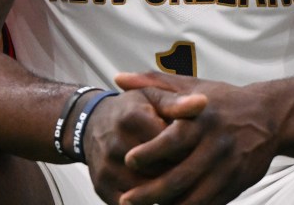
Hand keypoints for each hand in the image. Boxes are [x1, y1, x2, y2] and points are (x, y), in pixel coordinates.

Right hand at [81, 86, 205, 203]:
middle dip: (178, 172)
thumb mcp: (152, 97)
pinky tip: (161, 193)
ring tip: (179, 182)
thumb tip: (203, 103)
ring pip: (148, 191)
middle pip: (160, 170)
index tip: (197, 149)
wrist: (90, 124)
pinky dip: (149, 202)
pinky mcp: (102, 187)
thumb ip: (177, 102)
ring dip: (166, 191)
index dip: (187, 149)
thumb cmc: (130, 110)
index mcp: (133, 118)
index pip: (170, 144)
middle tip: (193, 170)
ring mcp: (107, 168)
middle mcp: (116, 143)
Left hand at [111, 72, 277, 204]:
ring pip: (194, 199)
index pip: (173, 140)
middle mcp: (216, 145)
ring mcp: (228, 168)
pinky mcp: (236, 185)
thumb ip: (153, 82)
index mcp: (202, 119)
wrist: (269, 117)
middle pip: (180, 177)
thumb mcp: (191, 86)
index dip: (149, 153)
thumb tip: (118, 79)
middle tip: (126, 200)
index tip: (128, 160)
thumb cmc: (222, 100)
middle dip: (150, 193)